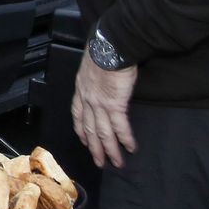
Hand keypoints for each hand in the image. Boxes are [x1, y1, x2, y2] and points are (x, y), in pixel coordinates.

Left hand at [71, 52, 137, 169]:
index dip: (81, 130)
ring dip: (110, 150)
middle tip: (99, 162)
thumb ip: (94, 76)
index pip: (78, 115)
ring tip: (117, 162)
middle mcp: (87, 100)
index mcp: (81, 90)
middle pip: (90, 129)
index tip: (84, 140)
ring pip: (104, 133)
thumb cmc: (103, 50)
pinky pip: (120, 127)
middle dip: (95, 148)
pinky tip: (131, 147)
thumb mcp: (91, 64)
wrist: (110, 46)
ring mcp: (100, 104)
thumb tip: (102, 80)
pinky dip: (125, 139)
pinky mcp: (115, 105)